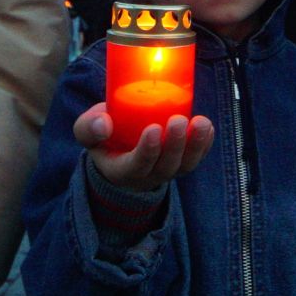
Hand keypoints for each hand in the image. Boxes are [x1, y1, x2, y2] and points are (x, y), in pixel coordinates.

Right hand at [73, 101, 215, 192]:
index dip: (147, 150)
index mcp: (121, 170)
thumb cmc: (104, 136)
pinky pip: (196, 158)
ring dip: (196, 144)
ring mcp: (168, 171)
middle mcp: (148, 175)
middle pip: (166, 166)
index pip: (137, 166)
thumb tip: (104, 123)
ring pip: (185, 165)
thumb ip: (89, 127)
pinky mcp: (182, 162)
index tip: (154, 128)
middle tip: (178, 120)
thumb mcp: (86, 132)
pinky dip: (205, 145)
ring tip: (202, 122)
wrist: (119, 145)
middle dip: (175, 144)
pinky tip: (208, 127)